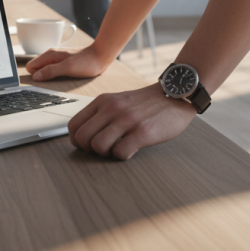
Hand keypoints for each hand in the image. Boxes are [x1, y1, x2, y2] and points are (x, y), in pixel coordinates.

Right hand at [25, 45, 111, 81]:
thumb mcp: (67, 68)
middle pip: (36, 69)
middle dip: (40, 77)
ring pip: (44, 70)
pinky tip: (63, 78)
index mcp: (49, 55)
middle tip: (53, 82)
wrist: (101, 56)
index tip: (44, 82)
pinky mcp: (63, 63)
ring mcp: (57, 59)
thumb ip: (51, 71)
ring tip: (60, 80)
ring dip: (48, 77)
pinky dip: (55, 75)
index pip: (30, 67)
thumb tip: (35, 77)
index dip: (35, 76)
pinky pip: (52, 70)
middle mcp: (51, 55)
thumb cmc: (87, 62)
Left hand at [68, 84, 196, 159]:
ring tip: (118, 148)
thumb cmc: (146, 103)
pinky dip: (123, 156)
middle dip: (90, 150)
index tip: (89, 144)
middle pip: (82, 139)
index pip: (73, 126)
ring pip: (98, 147)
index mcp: (103, 101)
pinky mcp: (143, 131)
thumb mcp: (118, 100)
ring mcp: (127, 119)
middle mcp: (111, 108)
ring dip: (106, 154)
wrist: (176, 95)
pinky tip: (132, 149)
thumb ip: (100, 114)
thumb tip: (83, 136)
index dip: (78, 141)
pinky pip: (120, 153)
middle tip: (104, 149)